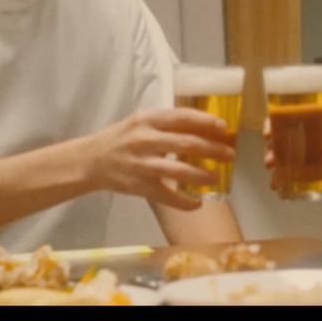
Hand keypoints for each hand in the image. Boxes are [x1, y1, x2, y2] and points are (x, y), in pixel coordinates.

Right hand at [82, 108, 234, 210]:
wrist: (91, 160)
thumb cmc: (122, 139)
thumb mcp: (141, 123)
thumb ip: (167, 125)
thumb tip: (206, 129)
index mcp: (147, 120)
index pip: (181, 117)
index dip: (205, 121)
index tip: (224, 127)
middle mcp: (144, 140)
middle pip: (185, 143)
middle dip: (212, 149)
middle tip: (230, 154)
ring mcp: (141, 164)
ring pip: (178, 170)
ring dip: (201, 174)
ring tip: (216, 176)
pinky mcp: (138, 186)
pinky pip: (166, 196)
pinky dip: (184, 202)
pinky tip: (197, 203)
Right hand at [265, 106, 321, 190]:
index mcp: (317, 116)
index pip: (292, 113)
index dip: (276, 120)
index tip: (268, 133)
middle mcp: (308, 131)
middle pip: (283, 135)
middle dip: (272, 147)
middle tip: (270, 161)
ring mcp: (308, 150)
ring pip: (285, 154)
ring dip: (276, 164)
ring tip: (274, 177)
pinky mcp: (309, 168)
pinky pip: (293, 171)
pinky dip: (284, 179)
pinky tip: (279, 188)